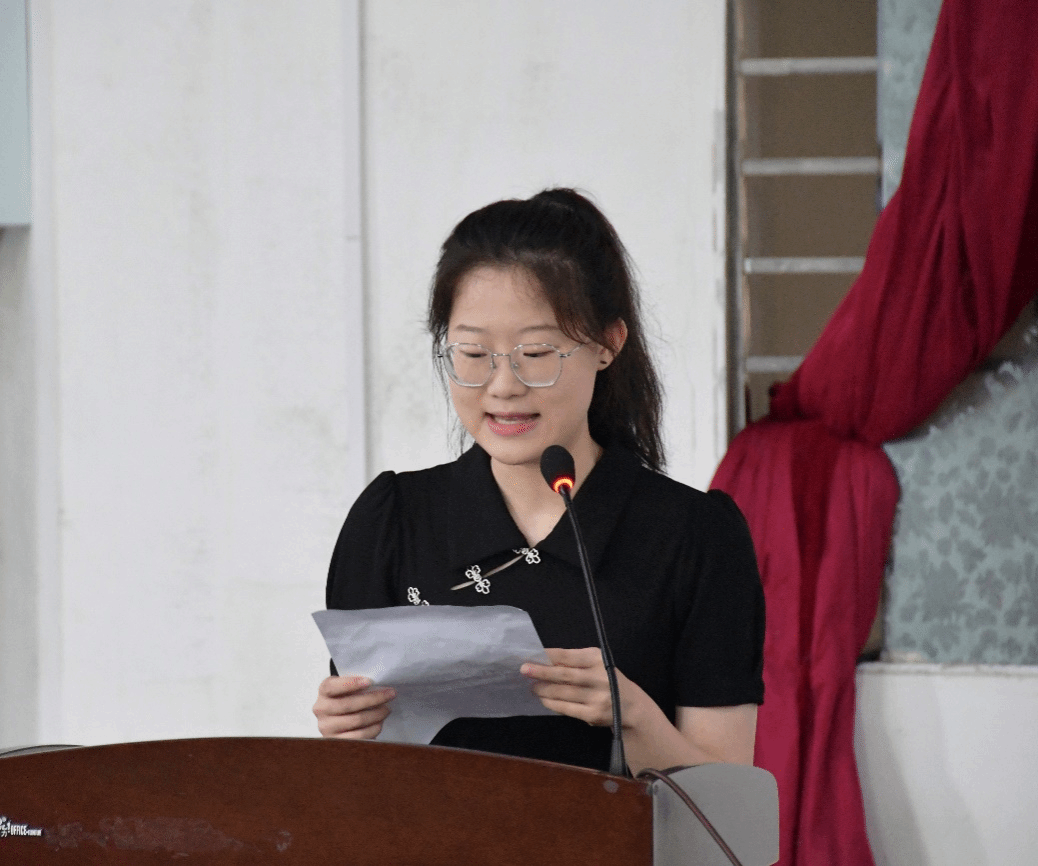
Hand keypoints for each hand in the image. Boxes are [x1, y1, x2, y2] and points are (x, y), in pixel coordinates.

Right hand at [313, 675, 395, 738]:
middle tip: (390, 694)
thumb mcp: (348, 686)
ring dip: (376, 714)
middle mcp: (321, 709)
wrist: (338, 717)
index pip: (332, 687)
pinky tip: (380, 723)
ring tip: (387, 709)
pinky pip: (358, 736)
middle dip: (373, 698)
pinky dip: (372, 729)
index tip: (370, 681)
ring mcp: (326, 727)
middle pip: (349, 704)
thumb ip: (358, 683)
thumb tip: (380, 683)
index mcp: (323, 690)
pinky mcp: (336, 742)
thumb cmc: (347, 696)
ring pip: (356, 720)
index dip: (351, 684)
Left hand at [520, 647, 637, 727]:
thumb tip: (544, 660)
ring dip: (544, 689)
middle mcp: (599, 677)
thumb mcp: (597, 663)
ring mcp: (596, 697)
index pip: (568, 656)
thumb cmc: (607, 679)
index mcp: (598, 659)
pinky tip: (543, 699)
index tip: (532, 654)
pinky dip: (552, 703)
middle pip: (564, 675)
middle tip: (524, 670)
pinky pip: (567, 708)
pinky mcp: (593, 715)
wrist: (631, 706)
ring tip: (531, 686)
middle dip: (542, 672)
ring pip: (563, 693)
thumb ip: (575, 661)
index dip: (548, 655)